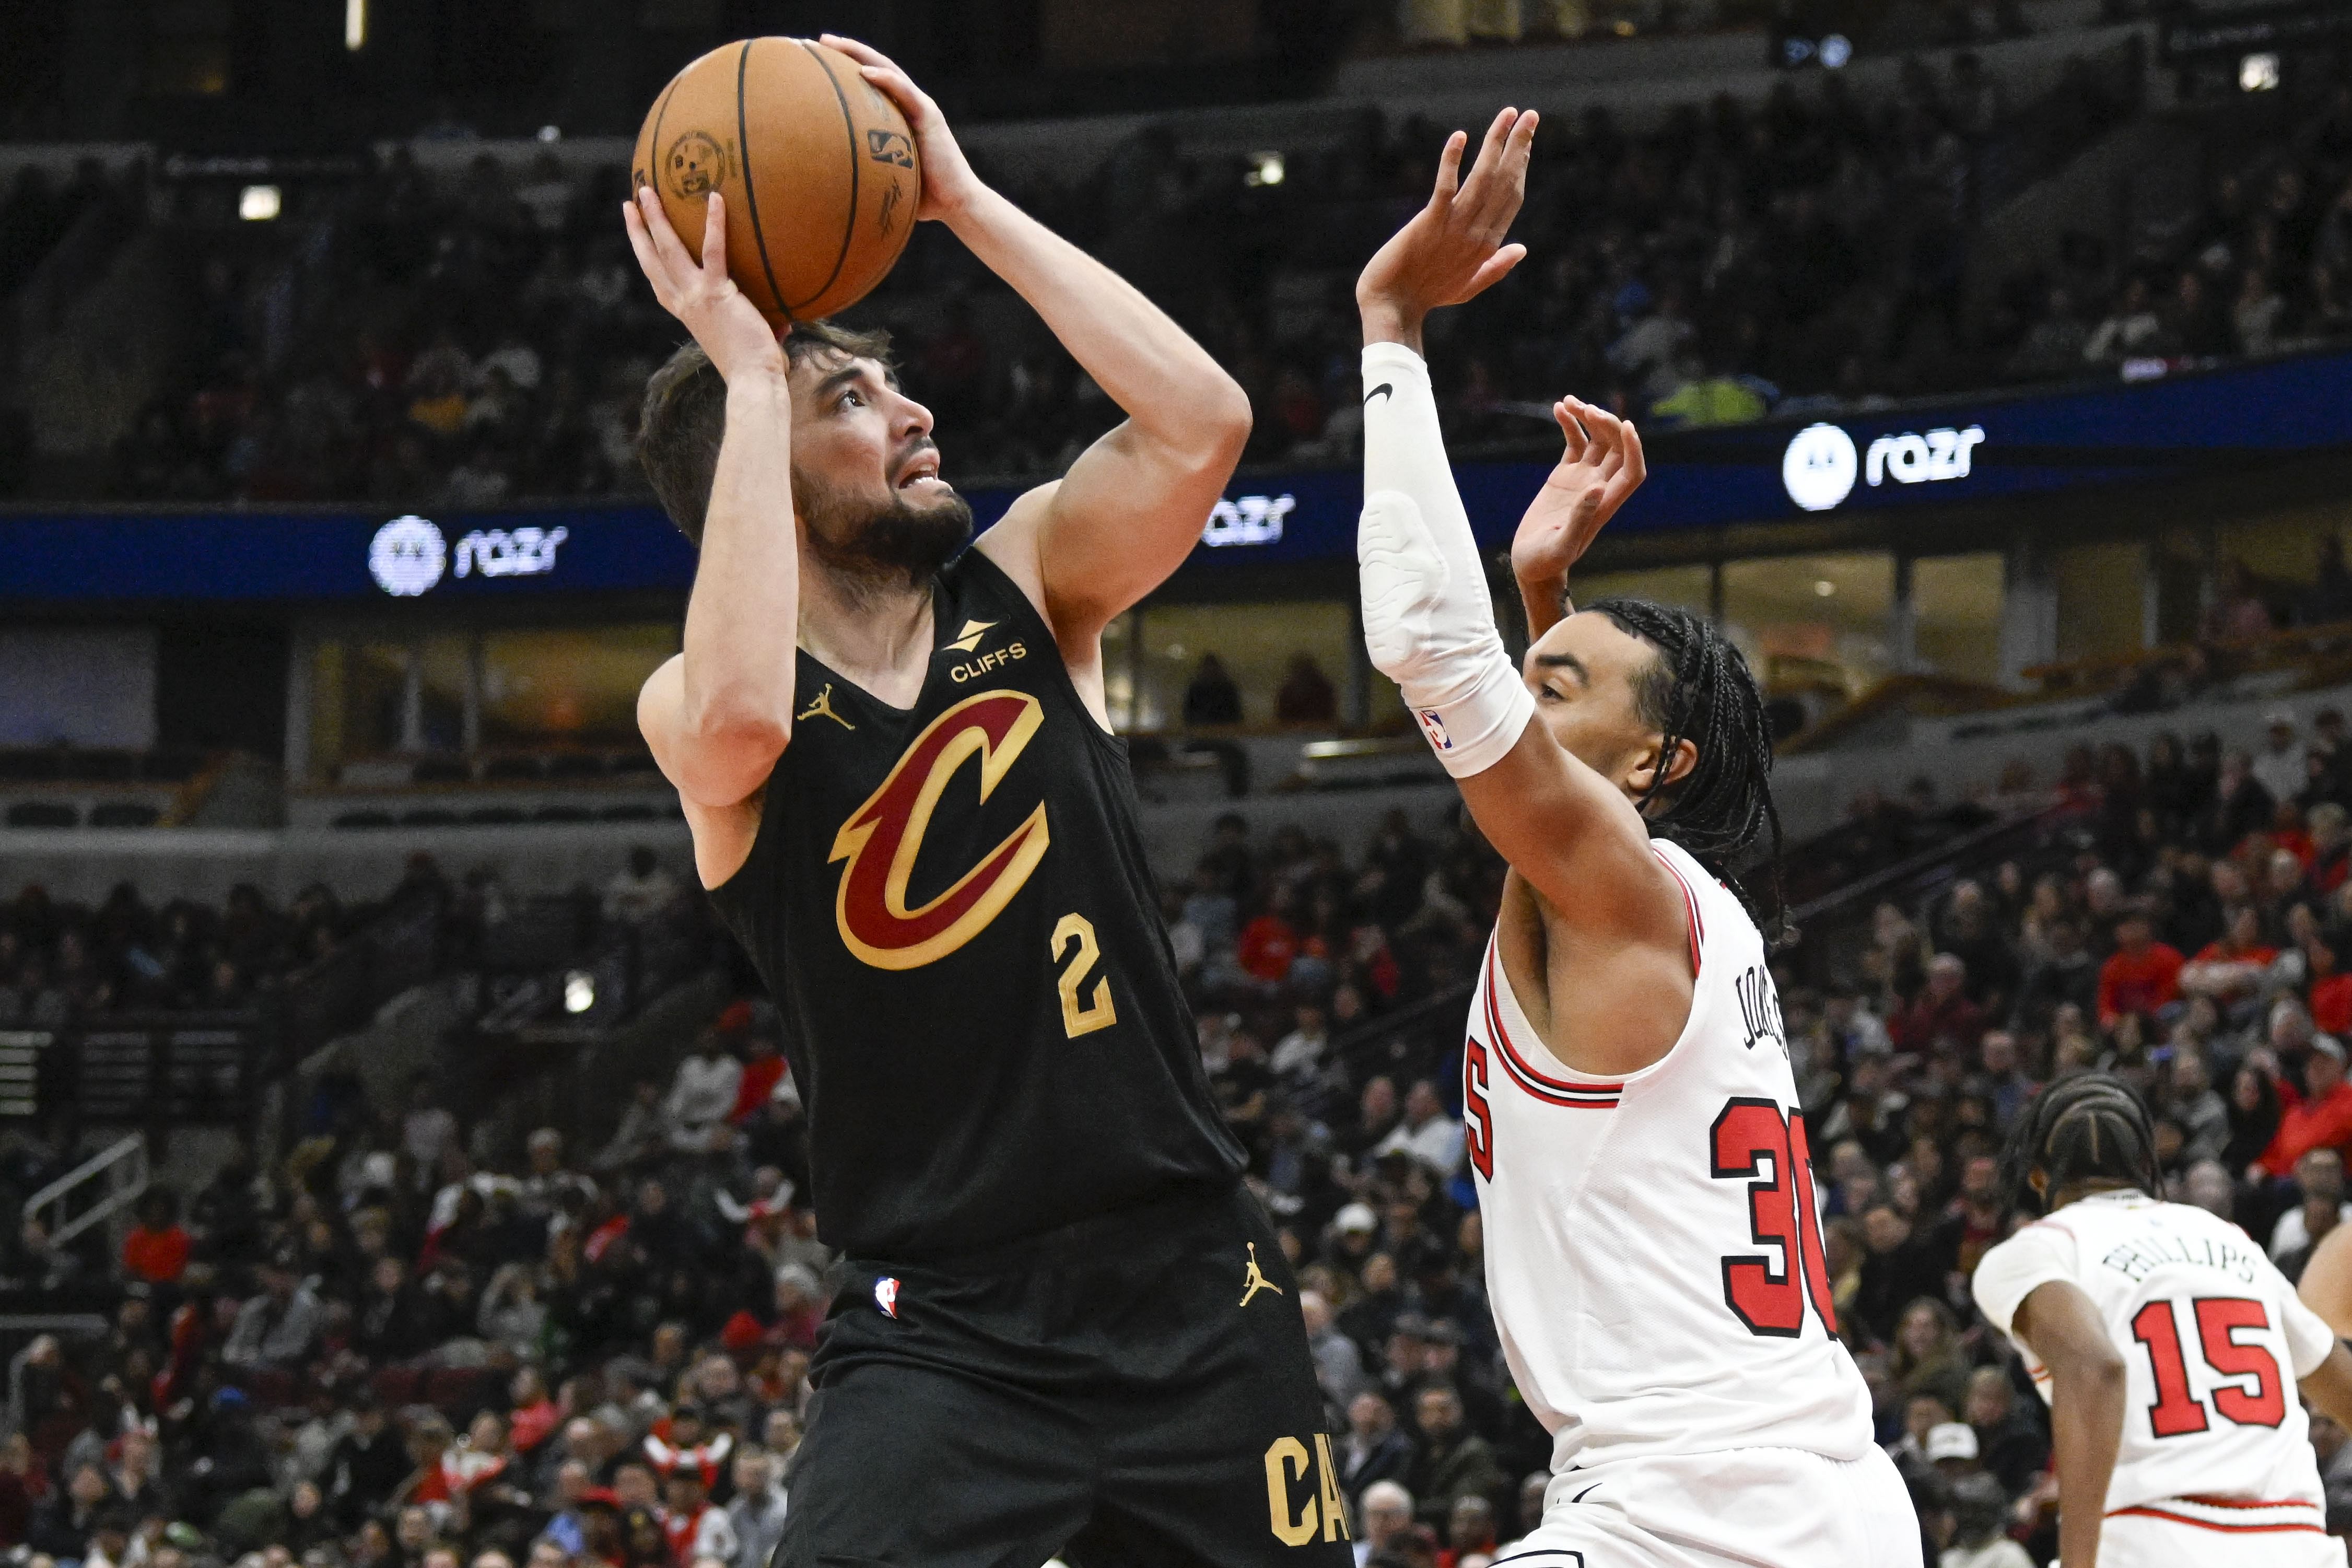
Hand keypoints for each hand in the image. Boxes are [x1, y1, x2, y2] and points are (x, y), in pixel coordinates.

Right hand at [622, 186, 785, 379]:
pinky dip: (714, 224)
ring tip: (648, 189)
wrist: (753, 379)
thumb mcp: (746, 339)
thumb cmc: (754, 365)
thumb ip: (758, 325)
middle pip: (652, 260)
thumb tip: (785, 322)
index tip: (639, 237)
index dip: (646, 257)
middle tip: (631, 201)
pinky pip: (713, 251)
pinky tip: (715, 198)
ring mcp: (696, 296)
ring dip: (655, 218)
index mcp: (686, 313)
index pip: (659, 281)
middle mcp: (683, 302)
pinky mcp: (716, 292)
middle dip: (638, 229)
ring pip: (668, 249)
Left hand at [821, 34, 983, 222]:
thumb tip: (833, 180)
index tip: (822, 58)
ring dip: (860, 54)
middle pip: (878, 67)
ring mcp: (922, 108)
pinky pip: (905, 91)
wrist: (956, 203)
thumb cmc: (923, 196)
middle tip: (822, 40)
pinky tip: (863, 71)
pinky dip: (885, 78)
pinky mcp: (929, 116)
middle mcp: (911, 105)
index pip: (873, 82)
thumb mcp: (888, 174)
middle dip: (849, 51)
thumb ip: (868, 167)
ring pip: (889, 70)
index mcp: (901, 115)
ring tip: (834, 44)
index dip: (849, 66)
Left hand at [1357, 107, 1537, 346]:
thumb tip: (1523, 249)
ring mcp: (1454, 228)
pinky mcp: (1428, 223)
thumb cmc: (1427, 295)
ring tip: (1508, 114)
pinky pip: (1444, 187)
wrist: (1393, 307)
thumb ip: (1497, 266)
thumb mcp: (1469, 286)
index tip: (1526, 142)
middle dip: (1519, 146)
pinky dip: (1451, 161)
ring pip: (1483, 179)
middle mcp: (1476, 233)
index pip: (1512, 198)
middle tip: (1530, 115)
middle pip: (1504, 181)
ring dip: (1496, 143)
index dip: (1521, 167)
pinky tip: (1460, 136)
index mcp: (1487, 245)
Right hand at [1511, 396, 1646, 590]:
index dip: (1634, 449)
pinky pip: (1574, 443)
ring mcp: (1583, 479)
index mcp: (1605, 505)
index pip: (1632, 471)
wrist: (1529, 564)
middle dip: (1607, 425)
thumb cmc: (1544, 563)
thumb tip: (1598, 487)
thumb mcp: (1560, 546)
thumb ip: (1580, 518)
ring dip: (1588, 419)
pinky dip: (1570, 424)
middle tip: (1587, 409)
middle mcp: (1599, 488)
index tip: (1625, 427)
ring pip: (1597, 440)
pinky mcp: (1565, 476)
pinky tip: (1559, 408)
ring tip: (1569, 402)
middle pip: (1616, 449)